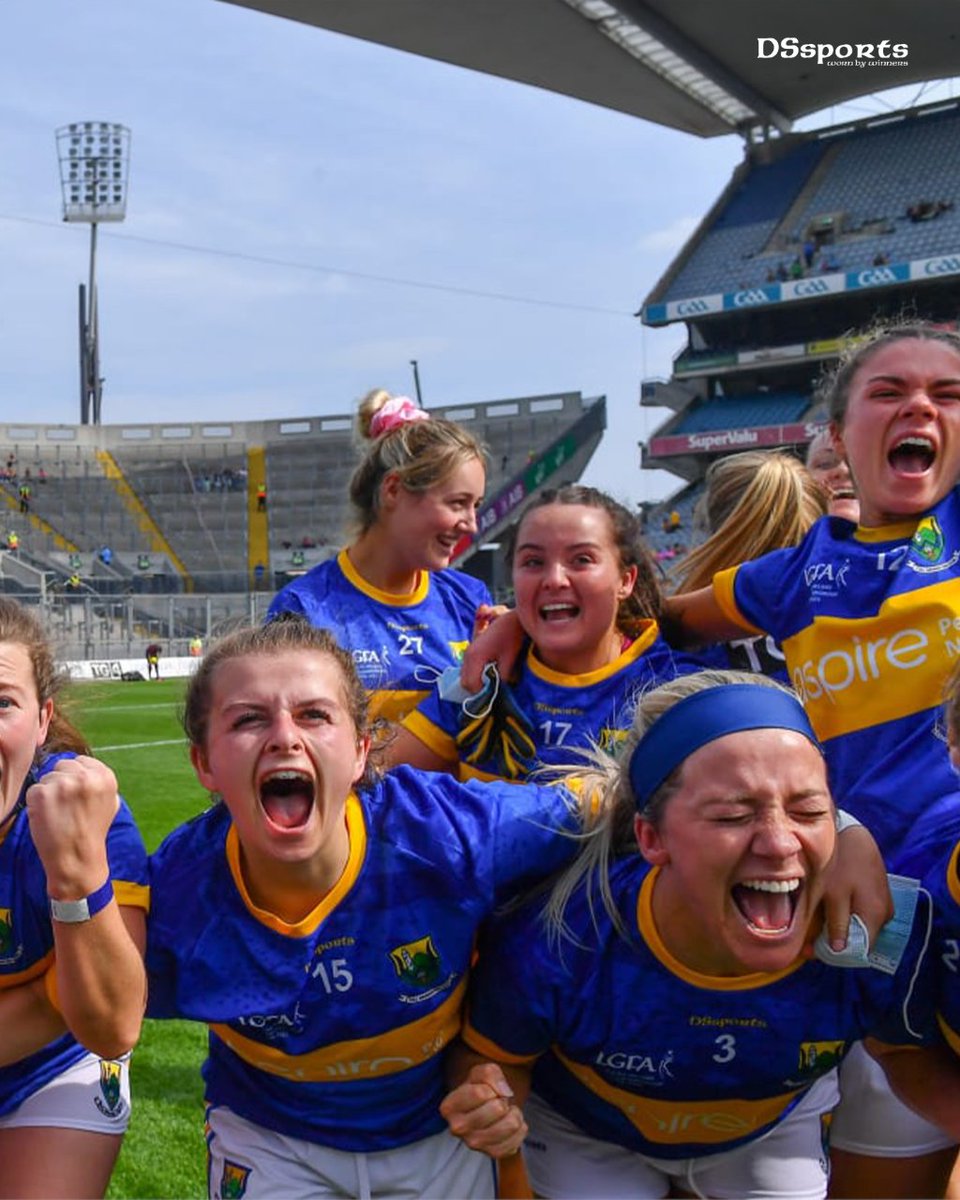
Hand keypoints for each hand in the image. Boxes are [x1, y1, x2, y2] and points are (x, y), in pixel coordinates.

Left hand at [26, 756, 118, 898]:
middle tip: (66, 806)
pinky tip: (48, 817)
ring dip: (49, 793)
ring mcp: (63, 784)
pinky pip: (34, 790)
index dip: (75, 777)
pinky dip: (36, 804)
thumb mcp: (110, 802)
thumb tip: (85, 768)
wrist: (78, 859)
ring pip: (47, 777)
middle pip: (62, 766)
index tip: (76, 795)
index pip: (81, 761)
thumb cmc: (93, 832)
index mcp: (105, 777)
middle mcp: (86, 777)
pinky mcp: (42, 794)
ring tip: (58, 814)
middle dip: (61, 782)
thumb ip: (99, 782)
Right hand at [440, 1062, 527, 1157]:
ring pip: (511, 1124)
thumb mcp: (481, 1072)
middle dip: (503, 1100)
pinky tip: (508, 1124)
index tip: (488, 1090)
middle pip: (497, 1109)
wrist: (485, 1107)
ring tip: (504, 1112)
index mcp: (449, 1107)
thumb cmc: (480, 1087)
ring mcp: (474, 1144)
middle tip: (496, 1101)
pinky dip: (520, 1128)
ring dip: (514, 1113)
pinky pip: (518, 1139)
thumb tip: (503, 1092)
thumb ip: (490, 1074)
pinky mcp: (492, 1154)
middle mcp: (458, 1128)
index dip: (491, 1087)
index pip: (479, 1094)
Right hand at [462, 609, 523, 691]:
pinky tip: (489, 676)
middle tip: (493, 693)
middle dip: (477, 690)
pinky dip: (475, 676)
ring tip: (491, 685)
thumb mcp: (509, 659)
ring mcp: (468, 652)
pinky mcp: (472, 651)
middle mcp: (468, 655)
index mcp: (475, 657)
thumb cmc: (511, 637)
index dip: (482, 693)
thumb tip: (500, 692)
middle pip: (465, 682)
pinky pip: (468, 670)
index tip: (494, 696)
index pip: (471, 684)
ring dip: (476, 683)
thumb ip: (502, 677)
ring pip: (465, 676)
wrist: (511, 619)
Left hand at [819, 824, 892, 952]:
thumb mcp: (830, 892)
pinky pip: (866, 920)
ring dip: (842, 934)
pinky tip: (833, 913)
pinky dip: (850, 921)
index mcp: (872, 915)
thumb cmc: (838, 862)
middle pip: (859, 944)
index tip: (807, 950)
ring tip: (818, 924)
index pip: (855, 951)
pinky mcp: (883, 900)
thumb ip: (832, 923)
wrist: (853, 835)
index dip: (828, 954)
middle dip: (834, 946)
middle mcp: (882, 914)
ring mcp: (884, 907)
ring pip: (862, 933)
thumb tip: (832, 951)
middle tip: (808, 940)